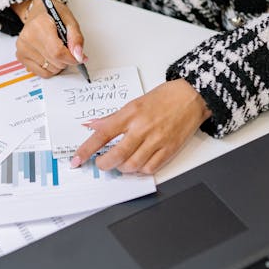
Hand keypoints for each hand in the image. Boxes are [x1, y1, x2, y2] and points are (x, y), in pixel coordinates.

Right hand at [14, 0, 86, 77]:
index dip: (71, 58)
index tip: (78, 57)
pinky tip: (49, 56)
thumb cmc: (52, 15)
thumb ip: (76, 39)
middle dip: (66, 60)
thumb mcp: (69, 21)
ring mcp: (23, 49)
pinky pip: (42, 73)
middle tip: (65, 47)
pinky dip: (50, 68)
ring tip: (56, 49)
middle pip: (54, 62)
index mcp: (39, 25)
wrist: (38, 12)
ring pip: (50, 70)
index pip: (57, 52)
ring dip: (58, 64)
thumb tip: (79, 56)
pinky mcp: (21, 57)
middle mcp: (28, 38)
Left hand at [72, 79, 210, 174]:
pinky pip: (150, 168)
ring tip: (121, 164)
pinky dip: (140, 171)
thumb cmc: (164, 98)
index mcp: (130, 114)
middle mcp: (142, 128)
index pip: (102, 134)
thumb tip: (93, 125)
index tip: (77, 159)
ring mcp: (156, 140)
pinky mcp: (169, 150)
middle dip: (104, 164)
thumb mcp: (134, 103)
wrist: (191, 97)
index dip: (87, 149)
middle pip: (117, 155)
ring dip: (122, 169)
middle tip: (101, 164)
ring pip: (132, 165)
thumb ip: (113, 118)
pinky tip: (138, 164)